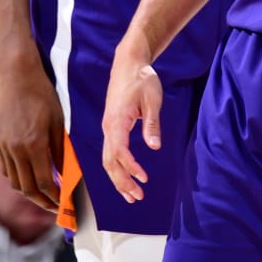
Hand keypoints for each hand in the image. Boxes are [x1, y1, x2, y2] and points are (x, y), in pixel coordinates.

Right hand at [0, 61, 67, 212]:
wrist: (16, 74)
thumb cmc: (42, 94)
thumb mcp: (58, 122)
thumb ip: (61, 151)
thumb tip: (69, 176)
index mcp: (33, 146)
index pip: (45, 184)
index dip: (57, 199)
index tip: (68, 205)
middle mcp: (15, 150)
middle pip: (28, 189)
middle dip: (44, 203)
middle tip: (58, 208)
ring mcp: (4, 146)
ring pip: (15, 182)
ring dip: (30, 194)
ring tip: (46, 197)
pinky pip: (7, 169)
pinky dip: (19, 179)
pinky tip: (30, 178)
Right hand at [100, 52, 164, 203]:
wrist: (129, 63)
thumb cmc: (142, 79)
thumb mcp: (152, 99)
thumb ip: (152, 123)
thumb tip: (154, 146)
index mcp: (117, 120)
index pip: (119, 151)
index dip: (130, 168)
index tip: (144, 178)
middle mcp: (108, 127)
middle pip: (109, 161)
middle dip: (121, 182)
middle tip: (137, 197)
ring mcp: (108, 127)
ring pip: (107, 159)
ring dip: (118, 179)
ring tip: (131, 195)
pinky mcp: (111, 127)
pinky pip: (110, 152)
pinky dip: (117, 168)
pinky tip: (126, 177)